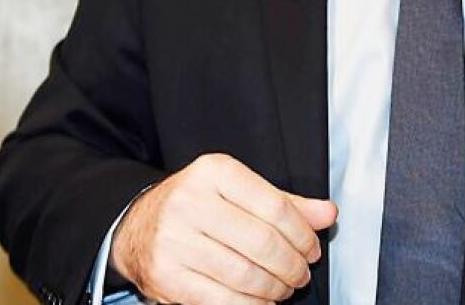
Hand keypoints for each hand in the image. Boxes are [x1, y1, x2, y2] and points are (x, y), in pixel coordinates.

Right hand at [112, 153, 337, 303]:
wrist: (136, 227)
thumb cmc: (195, 208)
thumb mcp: (237, 192)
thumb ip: (283, 203)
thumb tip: (328, 214)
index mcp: (214, 172)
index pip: (276, 207)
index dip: (303, 235)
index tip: (311, 249)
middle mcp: (190, 202)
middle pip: (263, 243)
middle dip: (292, 266)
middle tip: (300, 274)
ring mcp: (174, 240)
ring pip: (245, 274)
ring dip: (274, 289)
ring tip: (282, 289)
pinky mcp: (166, 276)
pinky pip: (221, 300)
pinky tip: (260, 302)